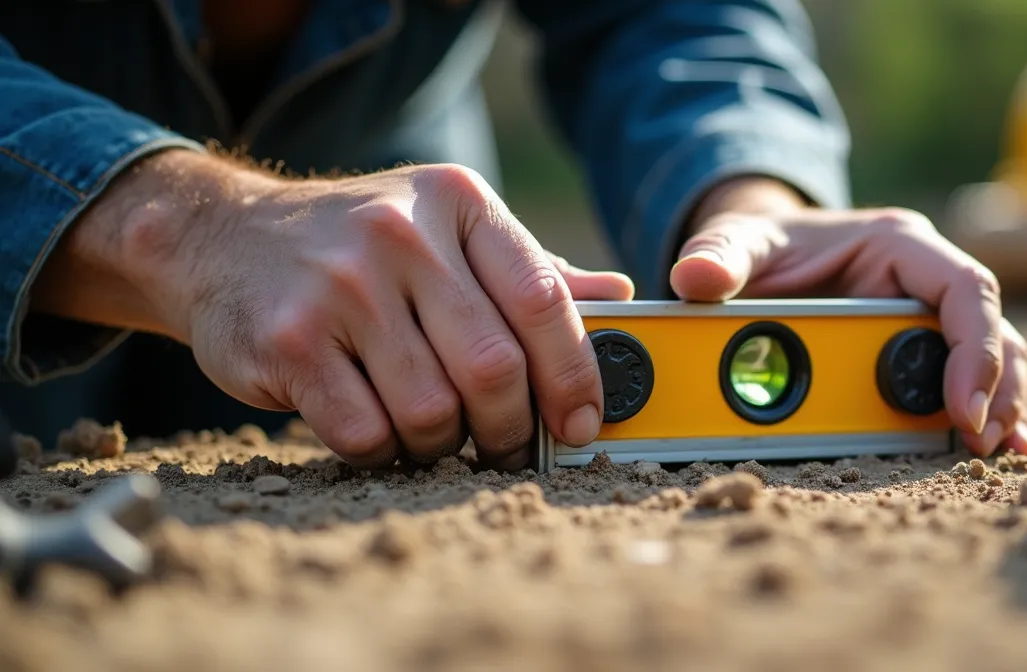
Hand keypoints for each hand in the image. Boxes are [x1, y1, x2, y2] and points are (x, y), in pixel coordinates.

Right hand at [33, 151, 633, 469]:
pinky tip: (380, 431)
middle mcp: (402, 234)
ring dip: (444, 444)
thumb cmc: (359, 244)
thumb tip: (617, 299)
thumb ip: (528, 269)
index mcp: (458, 202)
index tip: (582, 423)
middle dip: (511, 428)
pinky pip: (367, 432)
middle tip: (506, 446)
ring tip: (435, 434)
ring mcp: (341, 287)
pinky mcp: (290, 341)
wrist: (221, 236)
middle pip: (493, 368)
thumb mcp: (447, 230)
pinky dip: (384, 452)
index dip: (574, 375)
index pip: (543, 299)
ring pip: (432, 410)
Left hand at [670, 177, 1026, 457]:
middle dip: (997, 389)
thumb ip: (719, 258)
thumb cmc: (760, 245)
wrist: (761, 256)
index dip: (974, 347)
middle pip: (991, 329)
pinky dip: (978, 411)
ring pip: (990, 356)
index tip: (961, 406)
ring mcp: (926, 314)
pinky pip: (962, 378)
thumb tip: (694, 279)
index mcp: (897, 244)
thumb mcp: (735, 244)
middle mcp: (924, 277)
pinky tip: (988, 447)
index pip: (964, 287)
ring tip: (989, 453)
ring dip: (998, 406)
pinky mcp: (916, 348)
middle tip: (982, 443)